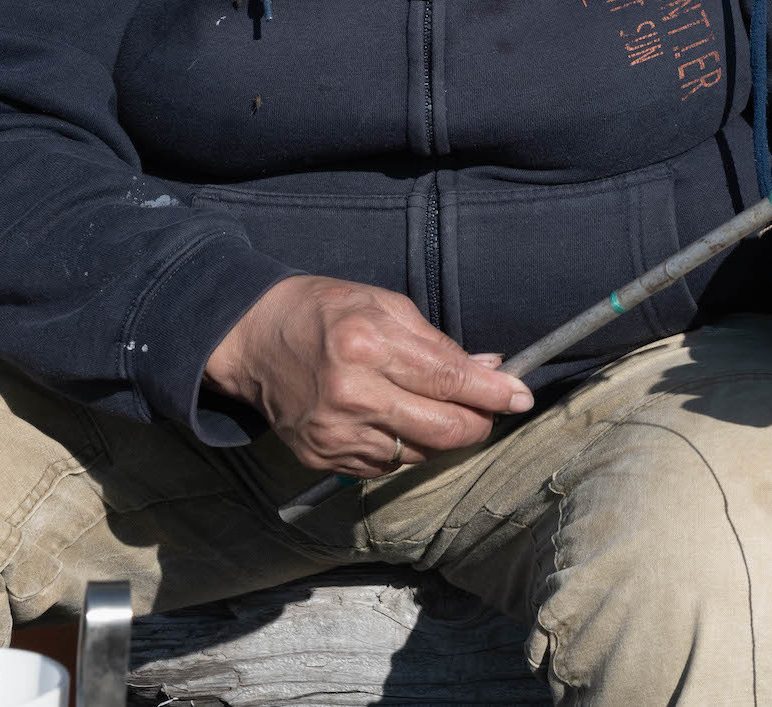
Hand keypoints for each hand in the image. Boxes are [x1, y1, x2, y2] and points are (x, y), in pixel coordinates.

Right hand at [203, 275, 532, 476]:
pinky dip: (407, 448)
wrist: (250, 340)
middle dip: (478, 424)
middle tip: (491, 410)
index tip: (521, 397)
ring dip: (443, 437)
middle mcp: (352, 396)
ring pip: (420, 454)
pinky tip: (401, 422)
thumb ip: (437, 341)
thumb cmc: (320, 311)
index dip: (493, 393)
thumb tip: (488, 368)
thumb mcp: (382, 304)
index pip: (449, 380)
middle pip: (442, 431)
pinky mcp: (323, 458)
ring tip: (442, 410)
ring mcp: (336, 434)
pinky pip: (387, 466)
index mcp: (368, 347)